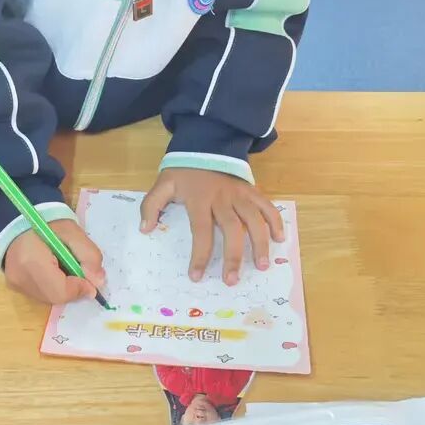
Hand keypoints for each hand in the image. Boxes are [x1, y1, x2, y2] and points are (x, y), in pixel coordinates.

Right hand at [4, 219, 105, 304]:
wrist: (19, 218)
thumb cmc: (48, 222)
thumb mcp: (73, 232)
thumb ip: (89, 256)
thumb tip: (98, 282)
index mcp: (32, 261)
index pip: (60, 291)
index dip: (79, 288)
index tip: (90, 278)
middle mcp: (20, 278)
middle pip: (55, 297)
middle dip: (72, 288)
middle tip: (78, 270)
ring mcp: (15, 283)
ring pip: (48, 298)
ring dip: (63, 288)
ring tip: (64, 266)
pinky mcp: (14, 285)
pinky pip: (40, 294)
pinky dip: (52, 286)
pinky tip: (53, 269)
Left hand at [140, 168, 283, 286]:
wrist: (205, 145)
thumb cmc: (184, 171)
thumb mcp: (163, 183)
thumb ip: (151, 205)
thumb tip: (145, 228)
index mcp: (200, 199)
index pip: (201, 231)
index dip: (200, 255)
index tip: (197, 276)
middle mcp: (222, 198)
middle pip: (232, 229)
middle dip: (233, 256)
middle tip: (232, 280)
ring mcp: (240, 194)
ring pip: (254, 219)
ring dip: (260, 243)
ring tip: (261, 266)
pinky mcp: (251, 190)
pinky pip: (267, 205)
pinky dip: (275, 220)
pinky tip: (279, 238)